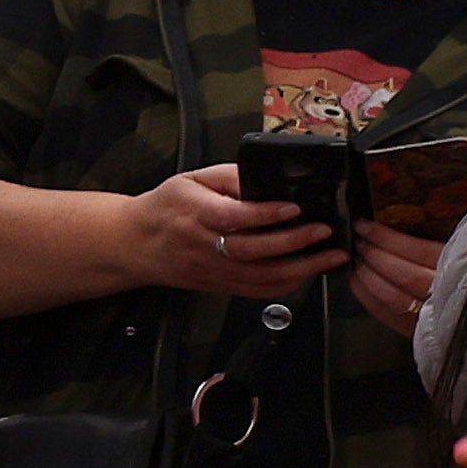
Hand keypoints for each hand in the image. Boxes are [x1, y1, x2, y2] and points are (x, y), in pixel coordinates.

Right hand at [124, 166, 336, 297]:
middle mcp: (204, 245)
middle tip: (323, 231)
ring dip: (301, 269)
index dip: (265, 214)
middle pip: (251, 250)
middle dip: (294, 242)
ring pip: (259, 277)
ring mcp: (212, 270)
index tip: (294, 207)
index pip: (232, 217)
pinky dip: (287, 285)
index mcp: (195, 213)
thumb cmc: (166, 207)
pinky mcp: (219, 284)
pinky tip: (310, 272)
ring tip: (331, 256)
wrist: (135, 242)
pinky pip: (257, 291)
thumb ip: (231, 176)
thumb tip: (266, 176)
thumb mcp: (193, 179)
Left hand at [348, 221, 449, 337]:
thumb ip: (453, 241)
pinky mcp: (418, 331)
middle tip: (361, 243)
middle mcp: (447, 294)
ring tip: (359, 262)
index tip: (367, 227)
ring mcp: (432, 316)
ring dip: (367, 277)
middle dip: (374, 255)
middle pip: (402, 274)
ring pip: (391, 296)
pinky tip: (359, 284)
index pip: (418, 251)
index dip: (386, 238)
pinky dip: (368, 298)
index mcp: (464, 271)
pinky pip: (386, 314)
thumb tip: (418, 217)